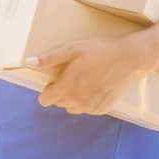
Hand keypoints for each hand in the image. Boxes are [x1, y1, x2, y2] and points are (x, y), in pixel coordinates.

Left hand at [24, 33, 158, 114]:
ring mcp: (91, 107)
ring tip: (85, 81)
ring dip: (74, 98)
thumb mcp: (72, 49)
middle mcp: (78, 101)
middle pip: (59, 103)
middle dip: (61, 92)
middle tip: (73, 75)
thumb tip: (28, 62)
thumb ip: (49, 58)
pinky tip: (96, 87)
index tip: (55, 79)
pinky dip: (88, 101)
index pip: (45, 100)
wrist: (130, 59)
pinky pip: (88, 109)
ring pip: (73, 108)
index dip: (47, 89)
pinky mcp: (104, 108)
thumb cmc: (100, 51)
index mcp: (67, 87)